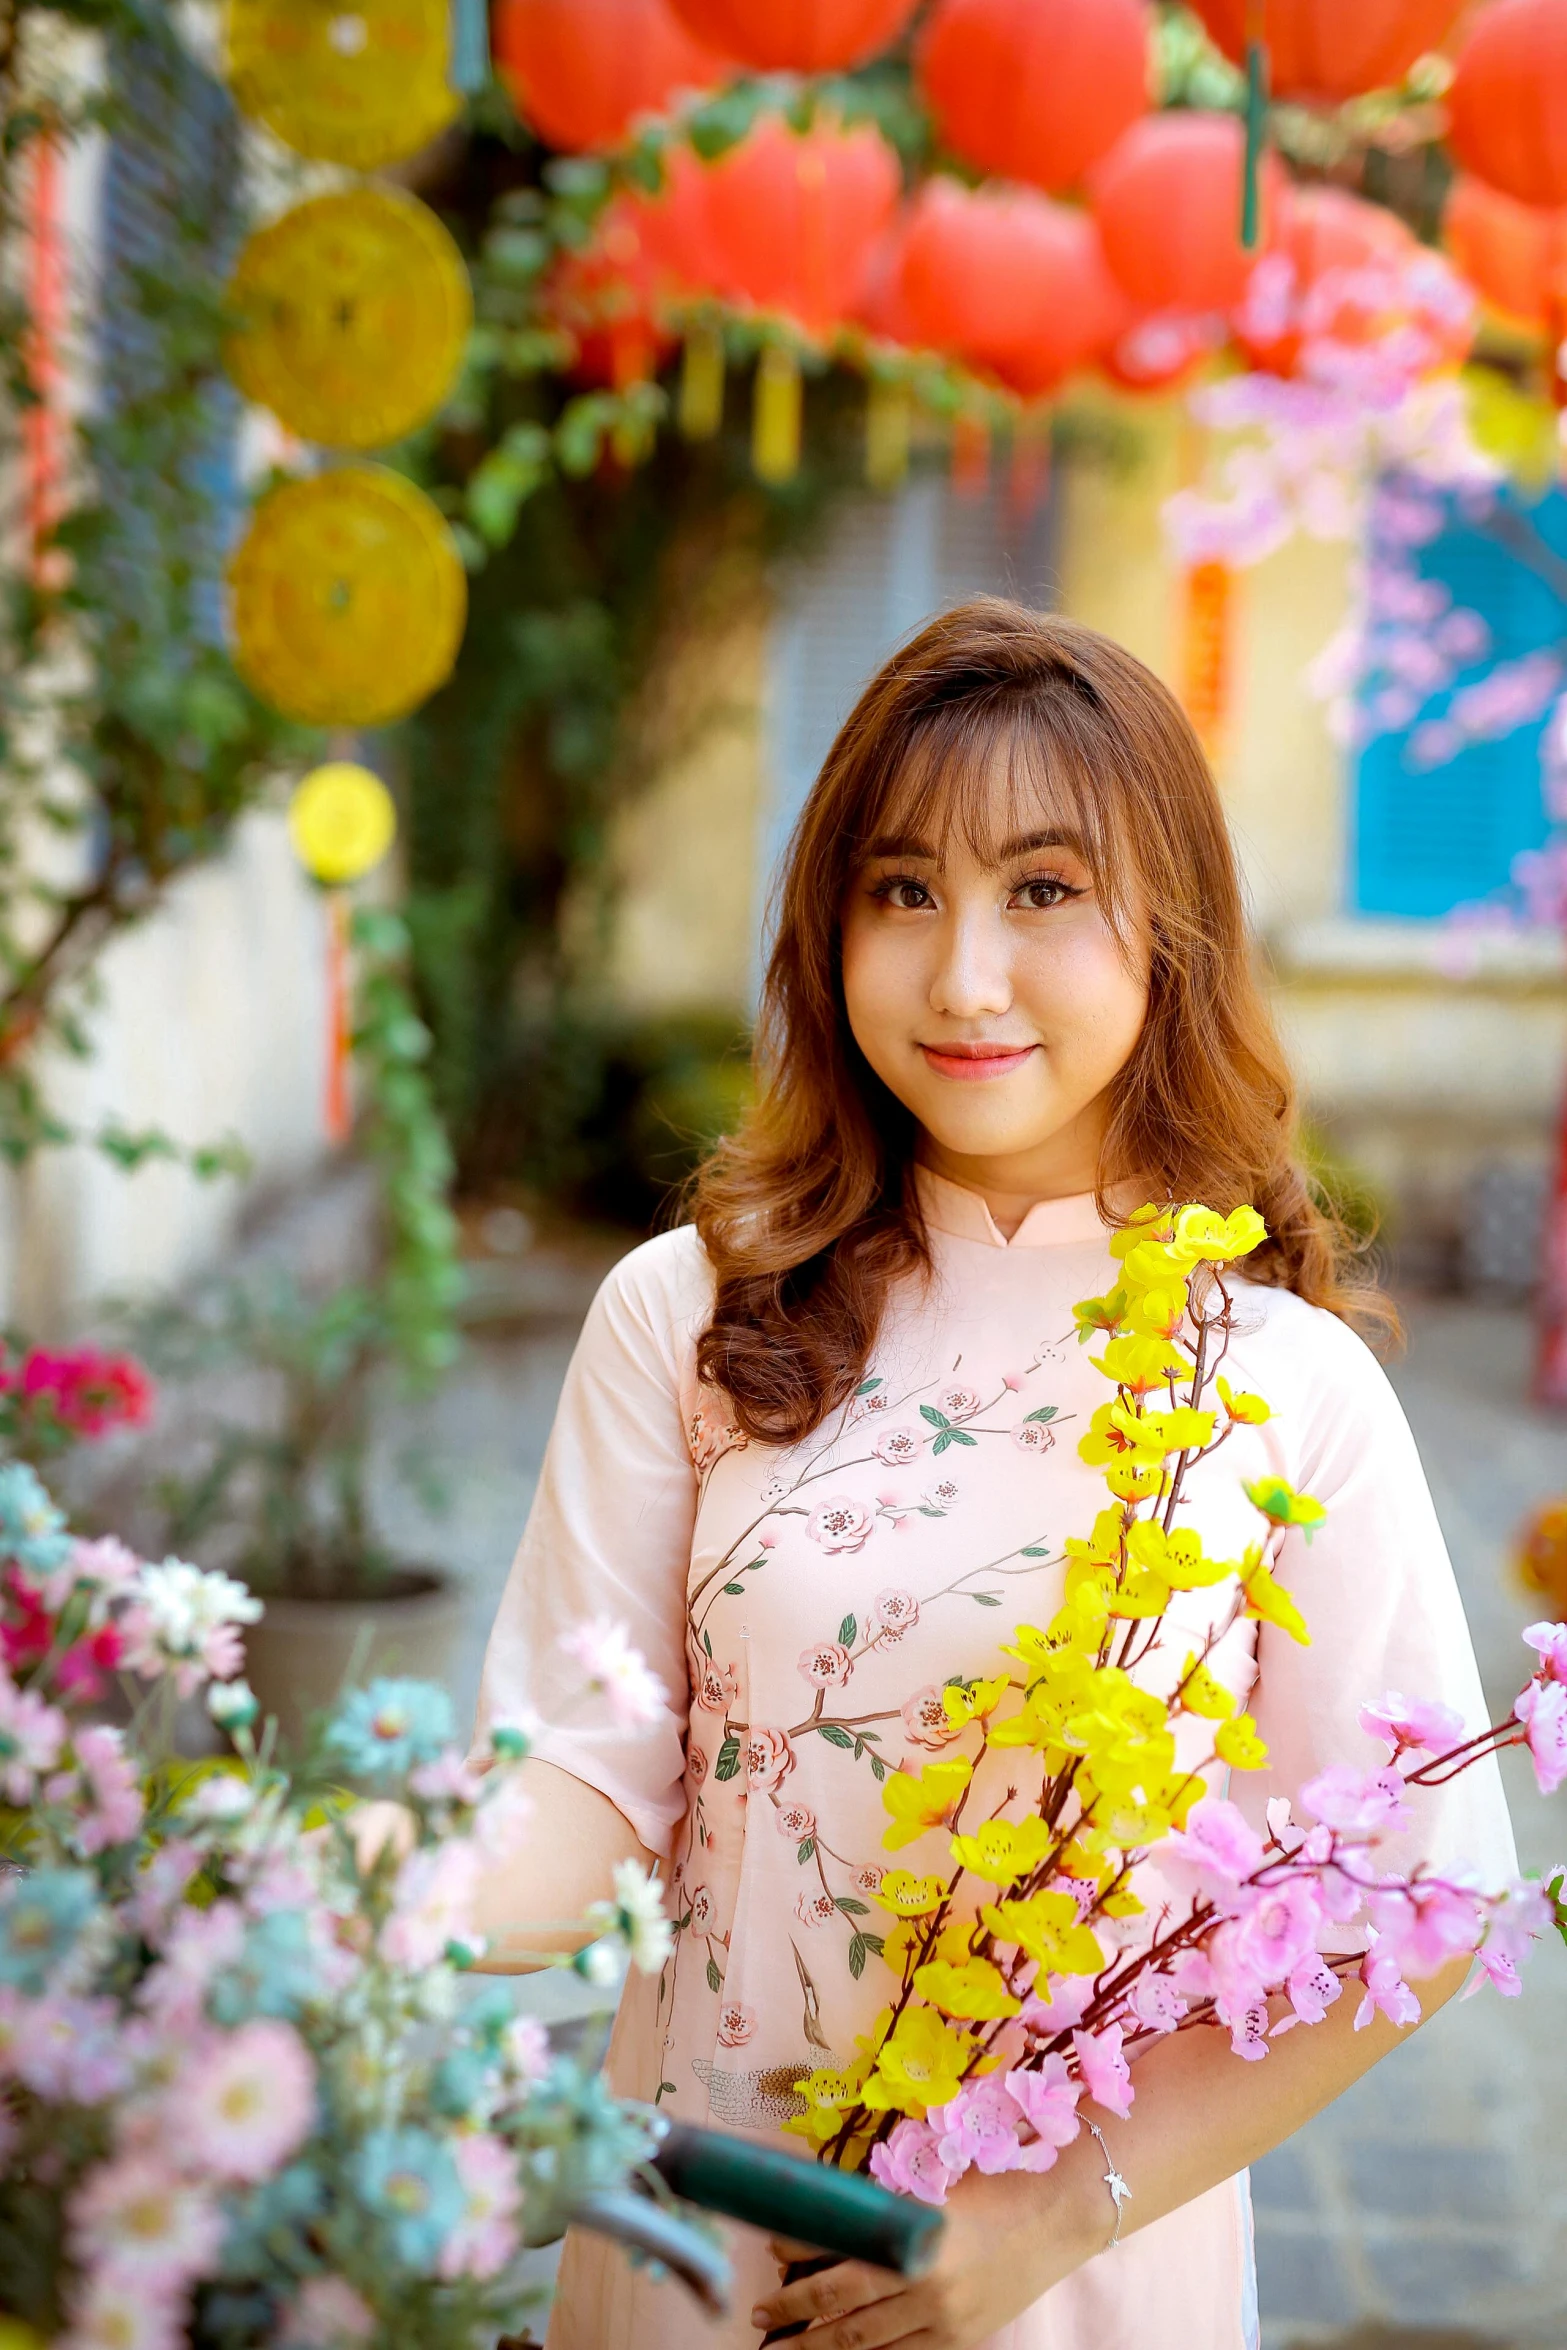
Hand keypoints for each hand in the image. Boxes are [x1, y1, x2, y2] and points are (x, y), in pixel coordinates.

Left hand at [749, 2162, 1101, 2347]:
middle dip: (797, 2320)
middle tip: (762, 2316)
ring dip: (823, 2347)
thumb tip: (832, 2215)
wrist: (1057, 2216)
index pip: (841, 2268)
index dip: (801, 2268)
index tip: (773, 2253)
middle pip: (845, 2320)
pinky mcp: (961, 2341)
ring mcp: (946, 2324)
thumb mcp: (931, 2191)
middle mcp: (928, 2293)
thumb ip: (885, 2212)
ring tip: (789, 2347)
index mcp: (918, 2247)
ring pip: (869, 2348)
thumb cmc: (993, 2185)